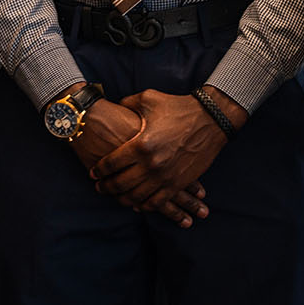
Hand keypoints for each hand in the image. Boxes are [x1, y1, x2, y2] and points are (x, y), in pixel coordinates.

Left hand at [66, 94, 208, 226]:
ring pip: (137, 196)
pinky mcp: (178, 183)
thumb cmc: (178, 107)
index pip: (112, 163)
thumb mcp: (148, 99)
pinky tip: (138, 204)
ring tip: (115, 196)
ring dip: (123, 199)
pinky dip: (145, 205)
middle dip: (107, 187)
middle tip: (99, 187)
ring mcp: (165, 176)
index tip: (93, 172)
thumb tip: (116, 107)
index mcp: (140, 144)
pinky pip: (157, 202)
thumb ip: (127, 104)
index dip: (99, 170)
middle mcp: (151, 164)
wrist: (210, 119)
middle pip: (121, 183)